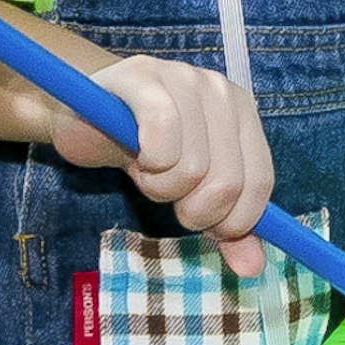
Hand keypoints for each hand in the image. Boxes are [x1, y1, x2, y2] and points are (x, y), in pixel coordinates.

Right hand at [51, 55, 275, 275]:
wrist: (86, 113)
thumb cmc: (143, 150)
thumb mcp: (189, 190)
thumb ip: (223, 224)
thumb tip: (251, 267)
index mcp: (243, 114)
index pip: (259, 183)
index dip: (231, 221)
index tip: (202, 223)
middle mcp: (222, 91)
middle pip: (226, 182)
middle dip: (190, 209)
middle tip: (164, 191)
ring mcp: (184, 78)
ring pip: (192, 168)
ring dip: (160, 186)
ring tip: (146, 167)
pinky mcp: (143, 76)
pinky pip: (162, 135)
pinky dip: (147, 162)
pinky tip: (135, 154)